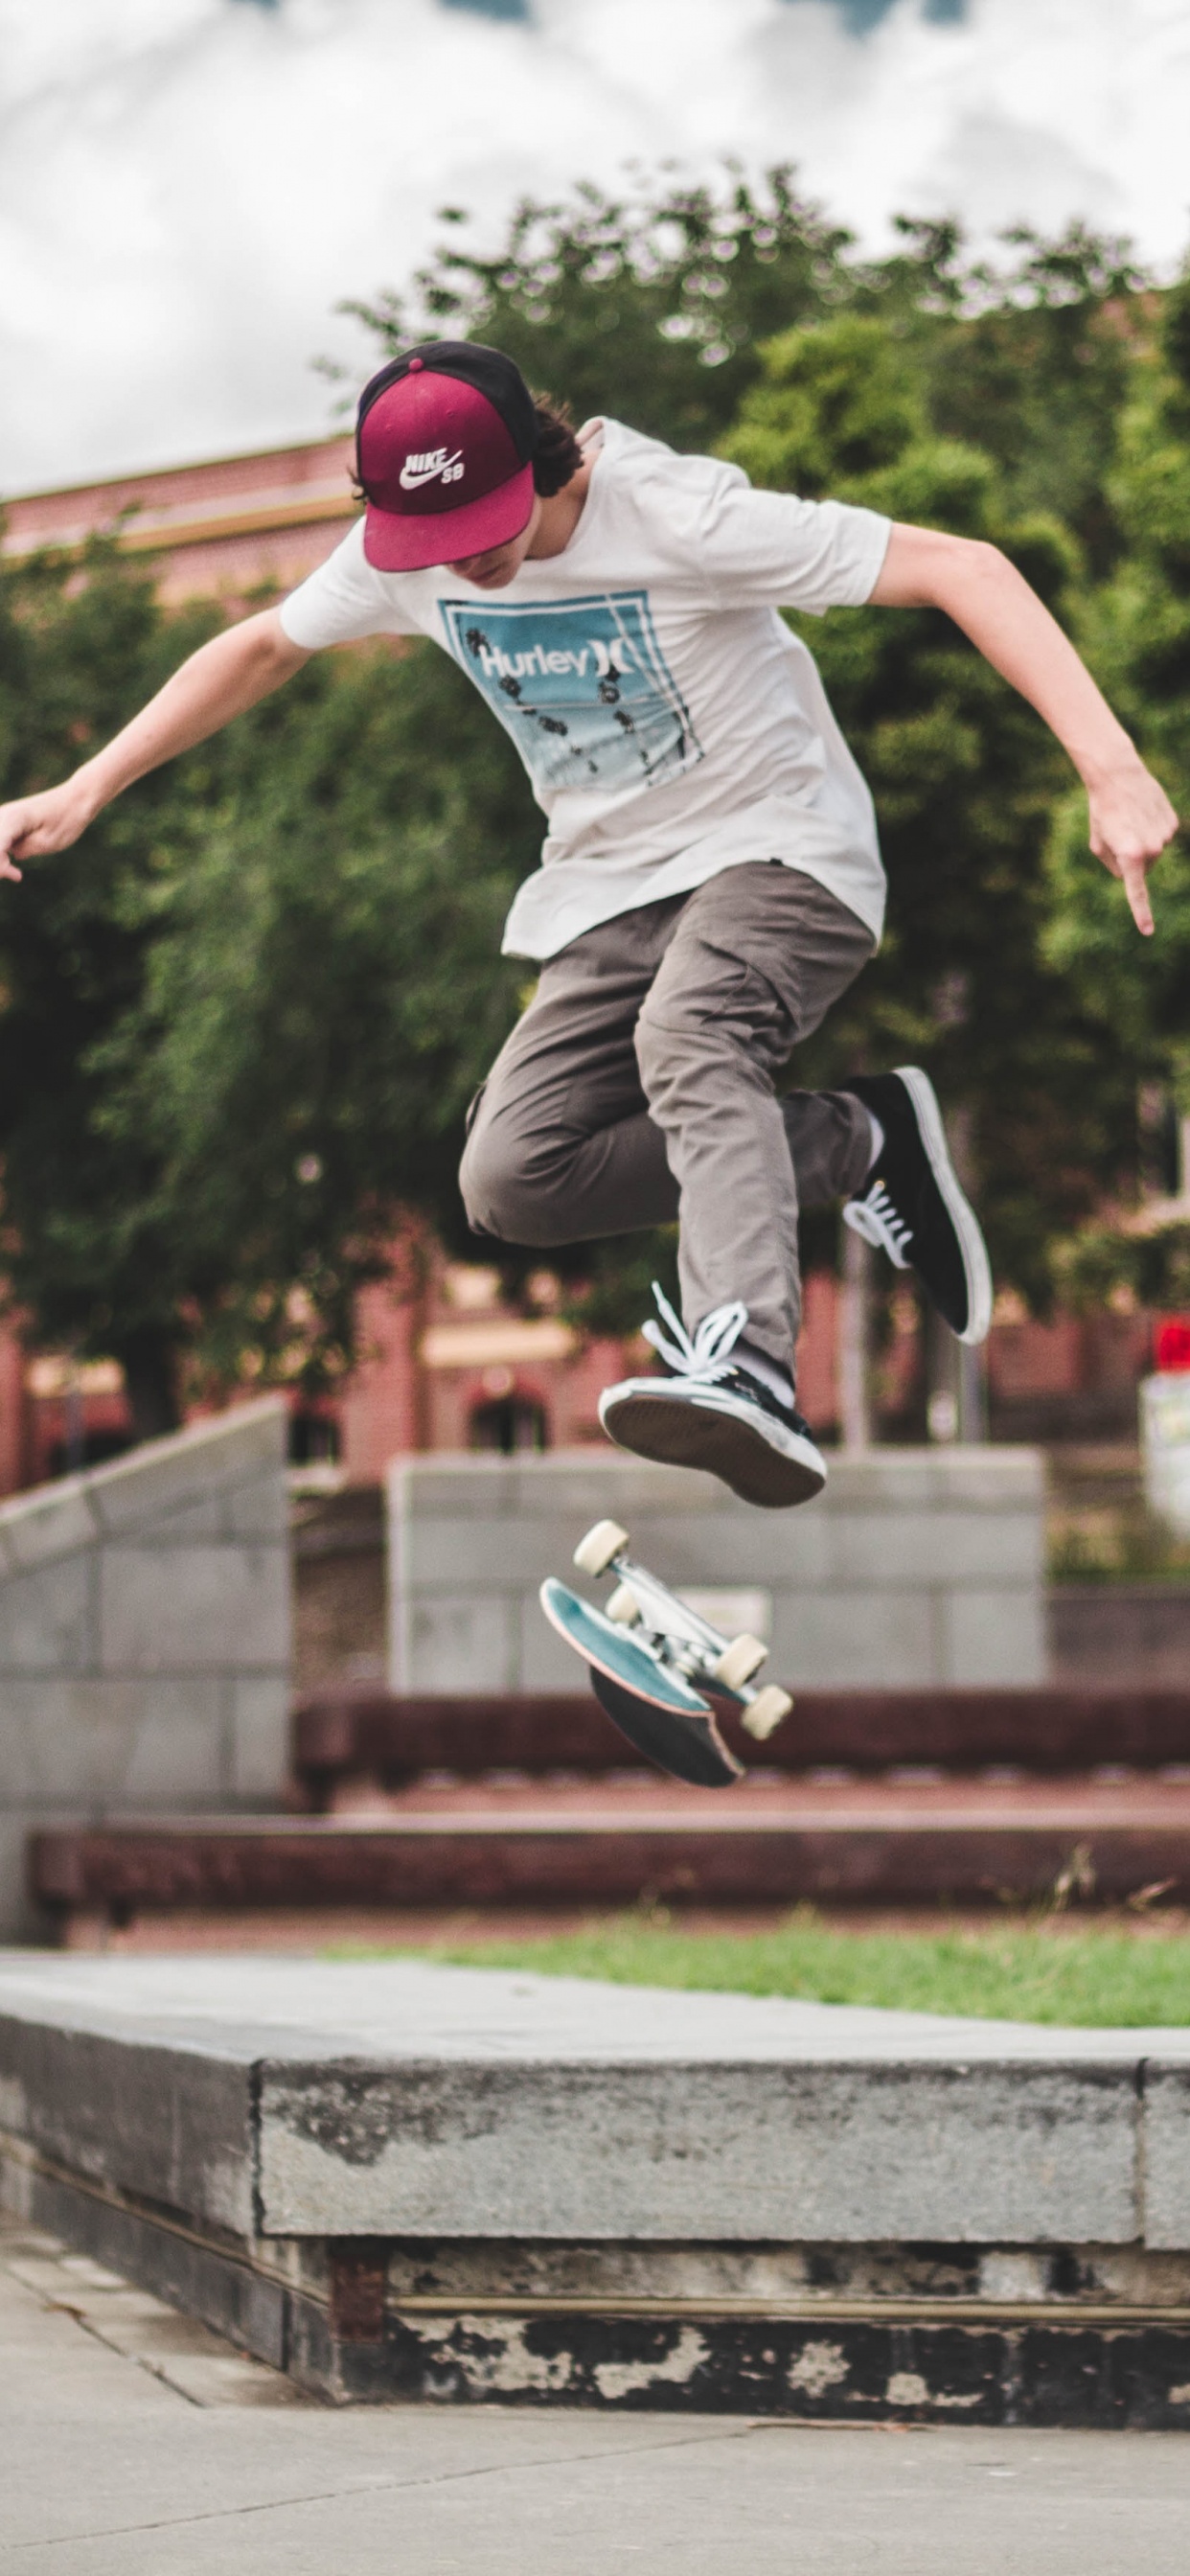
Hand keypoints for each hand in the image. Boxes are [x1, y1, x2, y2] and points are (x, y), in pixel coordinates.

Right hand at [0, 777, 96, 883]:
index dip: (1, 867)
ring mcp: (4, 816)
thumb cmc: (66, 820)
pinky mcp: (8, 820)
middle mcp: (3, 814)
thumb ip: (23, 850)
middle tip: (17, 875)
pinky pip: (0, 840)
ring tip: (16, 873)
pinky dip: (3, 853)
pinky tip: (14, 864)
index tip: (18, 876)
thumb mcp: (46, 842)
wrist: (76, 799)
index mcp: (12, 819)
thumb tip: (6, 857)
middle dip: (0, 865)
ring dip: (1, 859)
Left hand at [1087, 755, 1179, 936]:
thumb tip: (1132, 874)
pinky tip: (1143, 813)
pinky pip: (1161, 837)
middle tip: (1120, 833)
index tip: (1147, 932)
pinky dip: (1153, 829)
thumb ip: (1114, 866)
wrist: (1119, 775)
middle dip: (1132, 858)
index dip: (1141, 913)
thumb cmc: (1102, 811)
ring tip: (1130, 820)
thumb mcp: (1098, 844)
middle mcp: (1152, 849)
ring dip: (1142, 842)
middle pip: (1142, 869)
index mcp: (1130, 856)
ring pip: (1154, 853)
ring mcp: (1166, 836)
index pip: (1137, 892)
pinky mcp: (1173, 824)